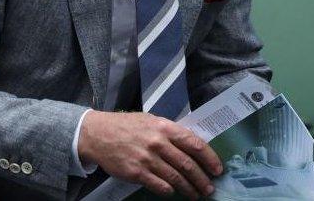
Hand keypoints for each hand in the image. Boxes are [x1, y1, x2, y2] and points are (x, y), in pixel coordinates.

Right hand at [77, 111, 222, 199]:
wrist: (96, 134)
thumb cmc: (125, 126)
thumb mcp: (149, 120)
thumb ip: (169, 132)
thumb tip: (191, 146)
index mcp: (163, 127)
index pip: (194, 144)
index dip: (210, 158)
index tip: (217, 169)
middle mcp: (157, 142)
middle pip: (188, 165)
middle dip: (202, 179)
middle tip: (209, 188)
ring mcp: (147, 159)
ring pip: (176, 178)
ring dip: (189, 189)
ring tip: (195, 195)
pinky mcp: (136, 173)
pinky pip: (160, 186)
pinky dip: (170, 191)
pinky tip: (173, 192)